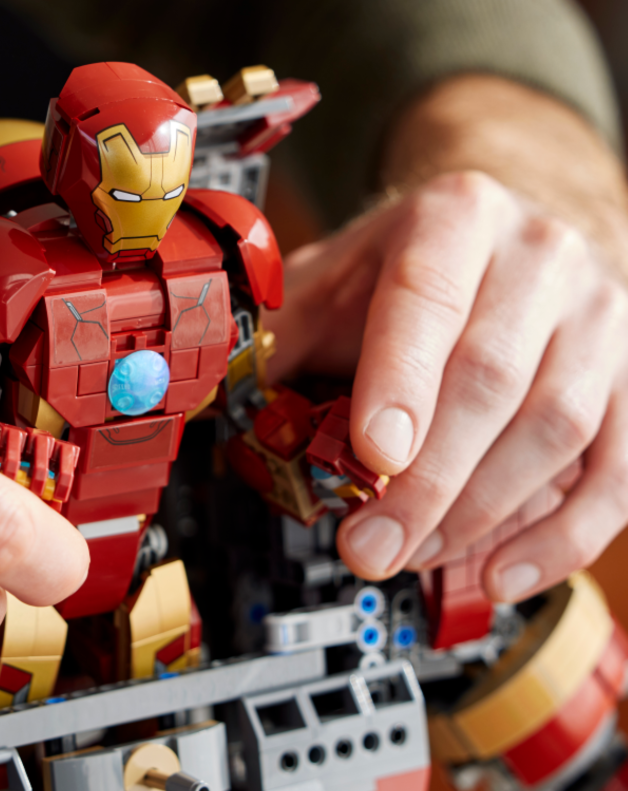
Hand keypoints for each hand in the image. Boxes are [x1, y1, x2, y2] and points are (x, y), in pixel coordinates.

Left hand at [268, 76, 627, 599]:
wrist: (514, 244)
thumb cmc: (414, 275)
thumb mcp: (333, 281)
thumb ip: (279, 335)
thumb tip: (205, 401)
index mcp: (457, 215)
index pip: (429, 298)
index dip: (401, 383)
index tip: (375, 456)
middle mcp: (543, 255)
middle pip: (493, 377)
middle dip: (427, 480)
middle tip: (371, 546)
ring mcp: (604, 315)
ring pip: (558, 428)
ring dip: (481, 512)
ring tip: (414, 556)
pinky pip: (618, 472)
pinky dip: (563, 538)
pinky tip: (500, 574)